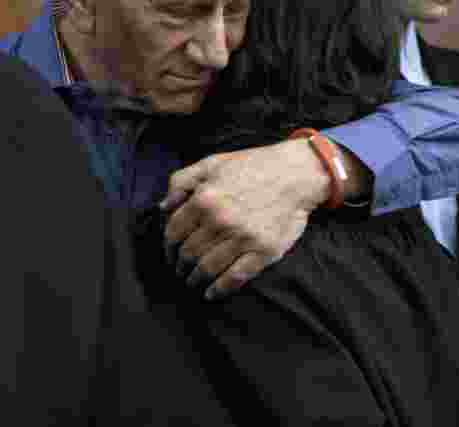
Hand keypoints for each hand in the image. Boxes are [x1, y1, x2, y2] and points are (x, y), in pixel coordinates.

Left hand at [160, 139, 328, 299]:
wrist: (295, 173)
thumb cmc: (251, 165)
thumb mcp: (211, 163)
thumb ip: (181, 181)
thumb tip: (162, 207)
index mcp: (203, 199)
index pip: (173, 233)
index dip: (167, 247)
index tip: (169, 253)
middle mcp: (220, 221)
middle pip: (188, 254)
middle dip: (179, 265)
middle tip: (179, 270)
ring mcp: (242, 238)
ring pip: (207, 269)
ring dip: (194, 280)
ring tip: (192, 282)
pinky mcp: (264, 251)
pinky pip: (235, 277)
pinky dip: (219, 290)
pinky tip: (211, 294)